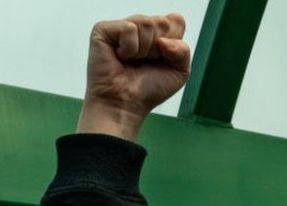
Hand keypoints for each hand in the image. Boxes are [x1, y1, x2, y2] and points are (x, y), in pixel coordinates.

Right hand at [77, 13, 190, 140]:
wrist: (125, 104)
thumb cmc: (149, 89)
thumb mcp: (179, 72)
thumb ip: (183, 50)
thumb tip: (162, 40)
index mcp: (158, 33)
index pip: (176, 20)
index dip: (175, 41)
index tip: (163, 59)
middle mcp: (139, 26)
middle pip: (163, 21)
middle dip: (159, 49)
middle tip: (145, 63)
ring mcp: (121, 27)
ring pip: (146, 23)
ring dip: (144, 50)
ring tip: (132, 61)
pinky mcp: (103, 29)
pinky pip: (128, 28)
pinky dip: (130, 48)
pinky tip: (120, 58)